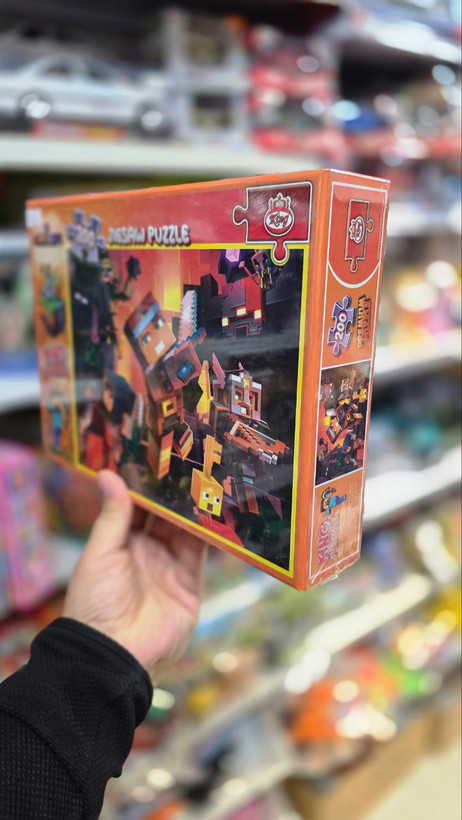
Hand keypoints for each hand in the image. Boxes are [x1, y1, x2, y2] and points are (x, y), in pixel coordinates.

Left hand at [63, 470, 207, 680]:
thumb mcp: (99, 554)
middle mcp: (146, 551)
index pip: (137, 506)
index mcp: (120, 543)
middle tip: (190, 461)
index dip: (147, 484)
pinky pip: (200, 552)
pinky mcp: (190, 583)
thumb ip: (112, 515)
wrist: (114, 655)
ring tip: (205, 477)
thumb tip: (108, 473)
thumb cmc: (95, 603)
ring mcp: (169, 566)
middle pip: (164, 515)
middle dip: (175, 492)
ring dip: (193, 507)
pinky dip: (208, 532)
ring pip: (185, 529)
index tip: (159, 456)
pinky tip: (214, 509)